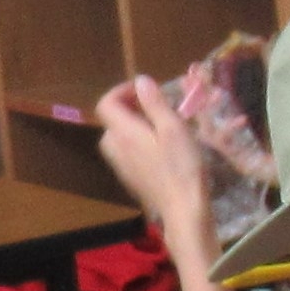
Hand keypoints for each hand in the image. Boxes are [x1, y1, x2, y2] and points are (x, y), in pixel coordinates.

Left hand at [96, 77, 216, 260]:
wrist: (183, 209)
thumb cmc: (181, 165)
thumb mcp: (172, 127)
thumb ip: (154, 102)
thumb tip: (141, 81)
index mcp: (123, 133)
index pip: (106, 103)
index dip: (122, 91)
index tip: (145, 91)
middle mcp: (116, 149)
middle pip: (110, 121)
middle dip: (128, 109)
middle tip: (154, 108)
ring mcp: (122, 167)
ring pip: (118, 138)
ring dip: (133, 127)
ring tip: (157, 128)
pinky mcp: (131, 180)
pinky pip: (126, 154)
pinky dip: (136, 144)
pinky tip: (159, 150)